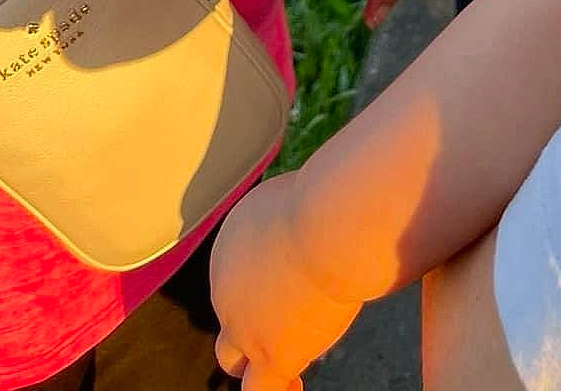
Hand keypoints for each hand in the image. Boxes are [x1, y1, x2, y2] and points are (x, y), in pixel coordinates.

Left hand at [212, 172, 360, 389]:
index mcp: (233, 239)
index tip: (299, 275)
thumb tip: (328, 200)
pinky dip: (279, 389)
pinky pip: (261, 389)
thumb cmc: (334, 195)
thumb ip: (300, 209)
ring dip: (252, 360)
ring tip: (280, 364)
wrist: (331, 224)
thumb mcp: (304, 190)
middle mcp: (226, 283)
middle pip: (232, 308)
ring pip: (230, 357)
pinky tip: (295, 384)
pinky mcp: (269, 354)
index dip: (268, 278)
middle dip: (256, 314)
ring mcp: (243, 323)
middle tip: (290, 315)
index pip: (241, 271)